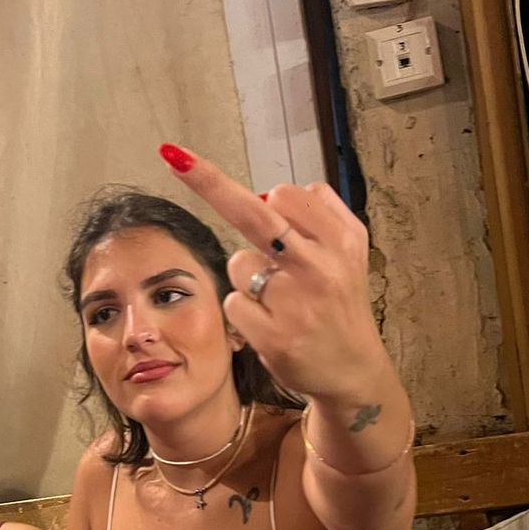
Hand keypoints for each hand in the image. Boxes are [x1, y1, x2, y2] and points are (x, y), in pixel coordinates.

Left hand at [162, 144, 385, 404]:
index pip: (288, 196)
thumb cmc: (338, 303)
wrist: (352, 371)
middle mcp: (322, 266)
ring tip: (279, 298)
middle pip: (256, 214)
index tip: (214, 167)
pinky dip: (243, 310)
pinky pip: (233, 302)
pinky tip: (269, 323)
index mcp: (342, 239)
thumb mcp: (349, 252)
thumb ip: (319, 214)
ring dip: (247, 276)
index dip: (258, 194)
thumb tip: (268, 193)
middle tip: (176, 158)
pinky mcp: (276, 335)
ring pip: (239, 262)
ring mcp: (298, 302)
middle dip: (211, 183)